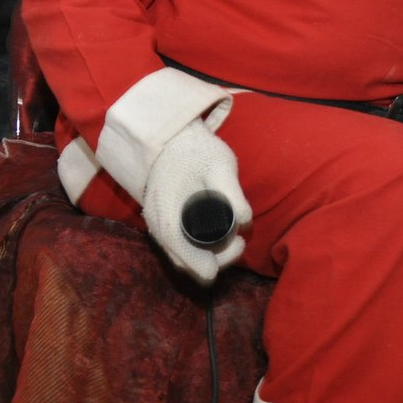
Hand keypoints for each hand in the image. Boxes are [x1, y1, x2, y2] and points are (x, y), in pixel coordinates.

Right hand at [140, 120, 252, 284]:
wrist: (172, 136)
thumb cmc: (196, 150)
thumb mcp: (220, 165)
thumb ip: (232, 194)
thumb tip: (244, 222)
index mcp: (169, 220)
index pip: (191, 262)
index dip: (218, 261)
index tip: (239, 243)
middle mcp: (158, 229)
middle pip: (188, 265)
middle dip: (217, 258)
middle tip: (240, 239)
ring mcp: (158, 226)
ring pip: (184, 258)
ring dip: (209, 254)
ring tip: (232, 235)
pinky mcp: (162, 221)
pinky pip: (180, 246)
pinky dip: (199, 246)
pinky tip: (218, 232)